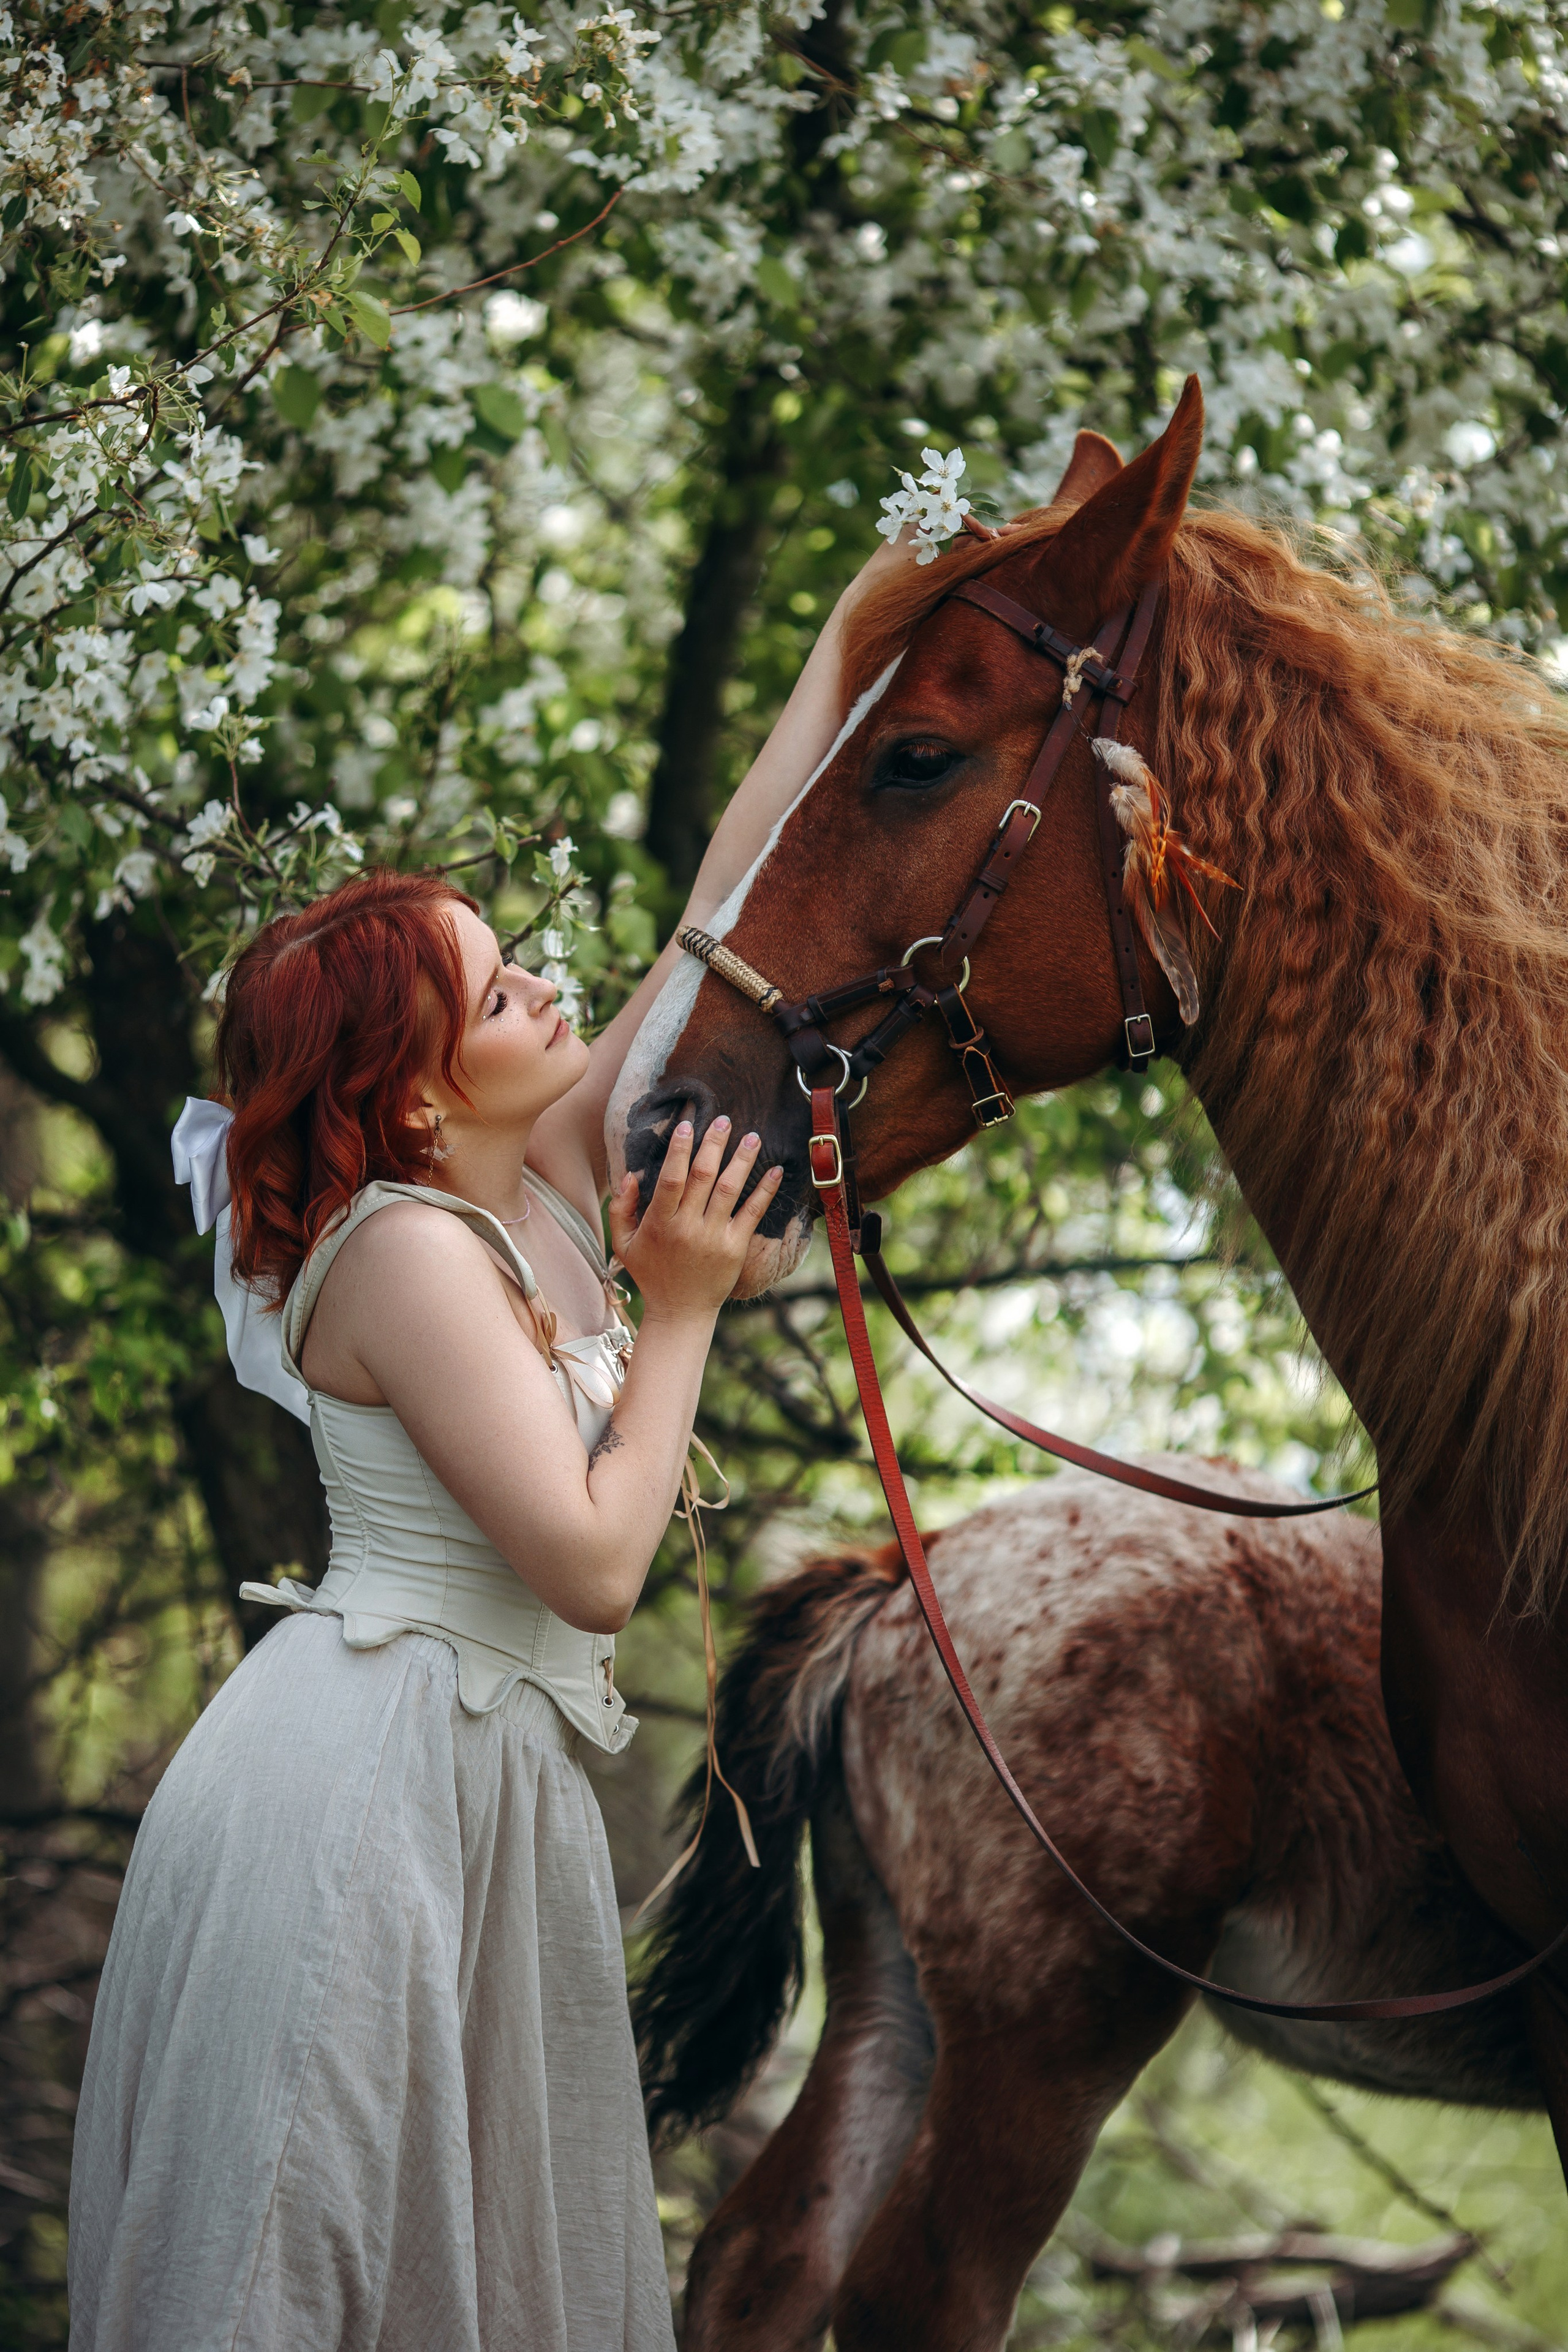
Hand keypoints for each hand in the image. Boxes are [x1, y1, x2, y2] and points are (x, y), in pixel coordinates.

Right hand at [610, 1116, 782, 1322]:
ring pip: (730, 1189)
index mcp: (660, 1223)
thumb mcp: (624, 1244)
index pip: (671, 1178)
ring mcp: (713, 1237)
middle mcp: (687, 1227)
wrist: (680, 1312)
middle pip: (702, 1177)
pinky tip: (776, 1170)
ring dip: (743, 1160)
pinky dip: (765, 1190)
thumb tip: (629, 1174)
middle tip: (724, 1119)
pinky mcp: (735, 1248)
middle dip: (714, 1144)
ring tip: (753, 1136)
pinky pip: (752, 1213)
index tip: (687, 1124)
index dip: (679, 1150)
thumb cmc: (651, 1274)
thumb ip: (621, 1208)